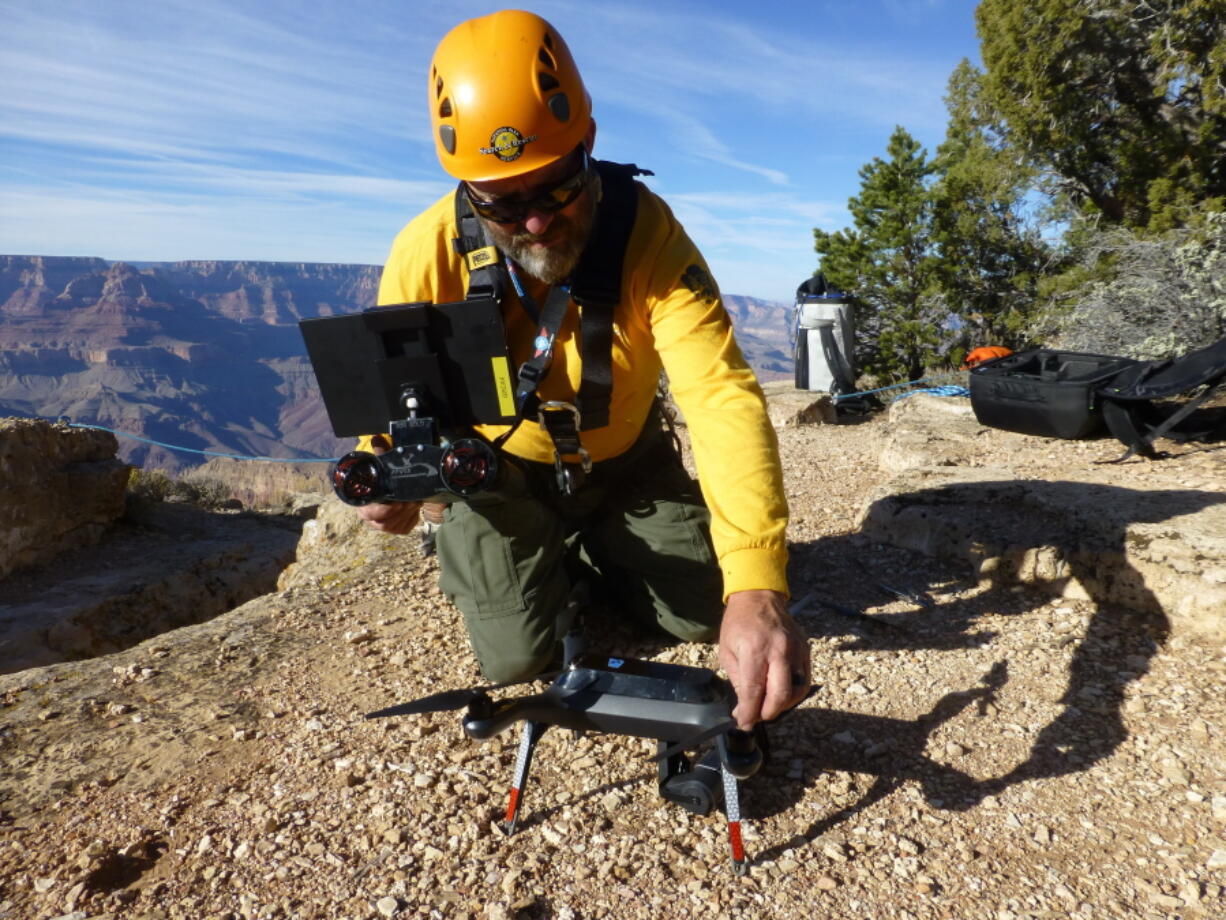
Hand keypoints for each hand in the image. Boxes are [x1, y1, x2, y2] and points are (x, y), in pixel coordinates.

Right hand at [352, 434, 421, 533]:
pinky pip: (405, 528)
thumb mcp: (380, 465)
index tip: (396, 502)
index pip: (370, 513)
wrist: (388, 487)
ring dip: (408, 514)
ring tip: (415, 501)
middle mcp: (371, 518)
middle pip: (385, 523)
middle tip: (411, 500)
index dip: (383, 510)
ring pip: (395, 526)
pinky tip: (415, 508)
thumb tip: (378, 438)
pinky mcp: (396, 528)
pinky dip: (412, 518)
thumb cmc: (381, 477)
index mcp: (363, 505)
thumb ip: (379, 453)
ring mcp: (384, 525)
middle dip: (401, 511)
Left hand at [718, 589, 809, 728]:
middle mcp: (779, 650)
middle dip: (768, 713)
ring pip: (797, 690)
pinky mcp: (805, 650)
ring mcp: (796, 650)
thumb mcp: (727, 651)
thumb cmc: (738, 624)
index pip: (754, 690)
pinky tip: (781, 695)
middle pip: (781, 694)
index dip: (750, 712)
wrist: (759, 597)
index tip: (744, 723)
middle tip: (756, 717)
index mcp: (755, 649)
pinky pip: (804, 680)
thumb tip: (744, 707)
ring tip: (768, 706)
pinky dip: (794, 693)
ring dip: (782, 705)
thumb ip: (738, 680)